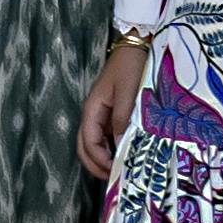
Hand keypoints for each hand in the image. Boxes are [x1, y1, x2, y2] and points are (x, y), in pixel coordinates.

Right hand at [77, 34, 147, 179]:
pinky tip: (126, 153)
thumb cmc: (131, 66)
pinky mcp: (113, 111)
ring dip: (104, 158)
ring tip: (122, 169)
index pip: (88, 142)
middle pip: (86, 146)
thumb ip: (124, 119)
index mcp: (92, 109)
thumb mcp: (129, 93)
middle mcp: (94, 114)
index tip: (116, 170)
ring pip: (96, 143)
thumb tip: (120, 146)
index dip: (99, 160)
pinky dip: (113, 148)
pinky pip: (107, 135)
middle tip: (115, 178)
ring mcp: (103, 113)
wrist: (136, 44)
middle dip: (97, 164)